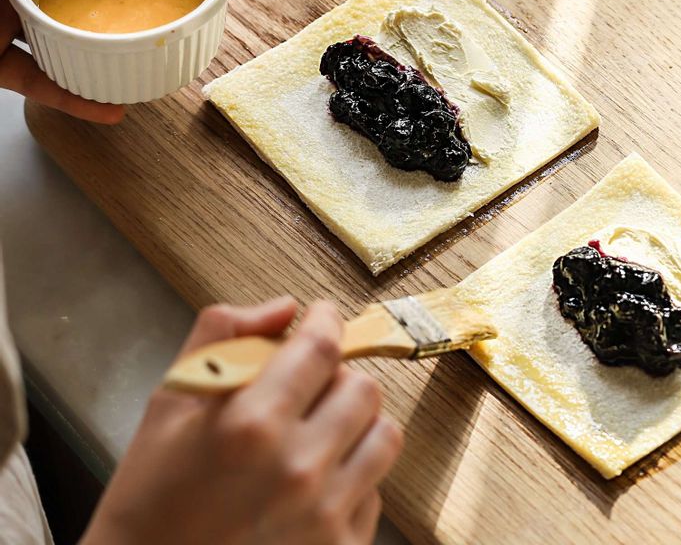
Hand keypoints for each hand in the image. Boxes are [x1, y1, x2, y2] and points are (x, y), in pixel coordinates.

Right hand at [82, 299, 402, 544]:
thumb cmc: (151, 497)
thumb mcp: (170, 402)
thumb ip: (224, 335)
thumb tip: (285, 309)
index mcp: (251, 425)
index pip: (321, 348)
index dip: (327, 321)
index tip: (323, 316)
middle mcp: (297, 470)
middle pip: (362, 388)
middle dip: (338, 374)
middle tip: (311, 384)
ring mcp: (325, 517)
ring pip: (383, 435)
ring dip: (357, 422)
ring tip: (322, 429)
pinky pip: (376, 489)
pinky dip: (353, 475)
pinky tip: (315, 481)